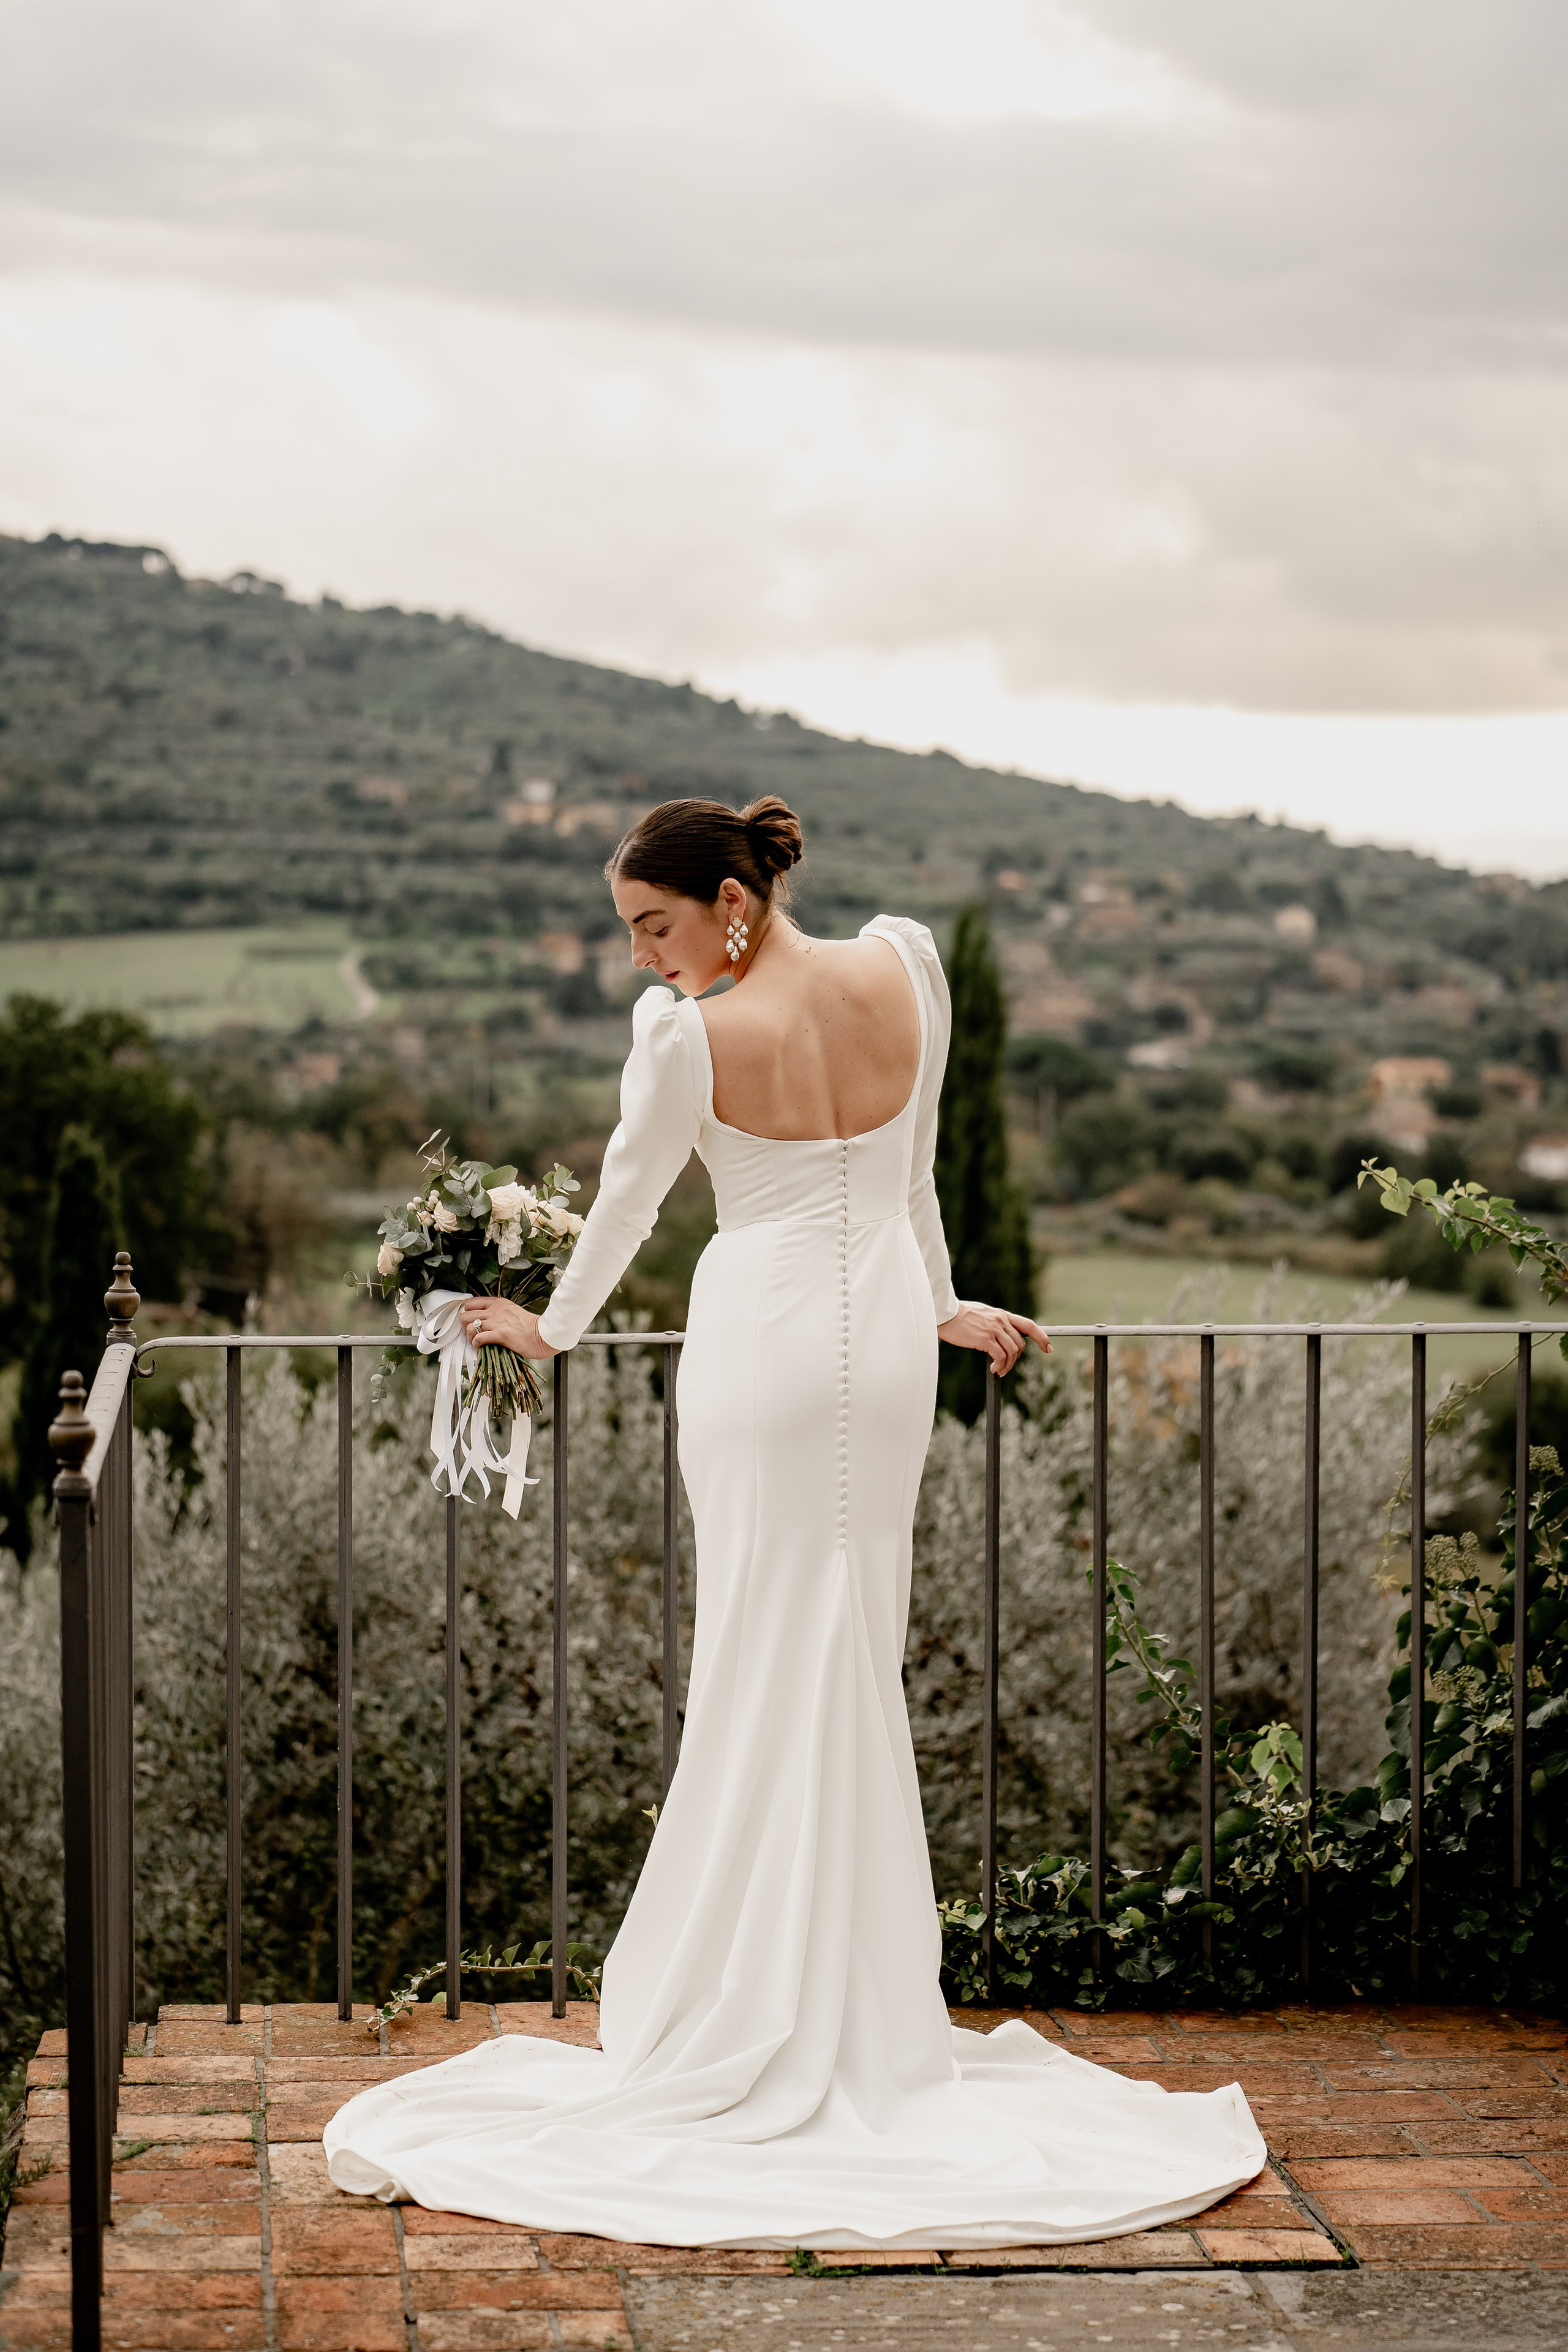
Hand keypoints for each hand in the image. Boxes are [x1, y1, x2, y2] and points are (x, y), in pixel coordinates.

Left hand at [459, 1296, 557, 1360]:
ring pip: (469, 1327)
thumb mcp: (512, 1312)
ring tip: (476, 1342)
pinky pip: (478, 1338)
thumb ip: (497, 1313)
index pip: (470, 1303)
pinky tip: (481, 1347)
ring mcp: (497, 1321)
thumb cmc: (530, 1327)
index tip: (470, 1322)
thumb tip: (484, 1322)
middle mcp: (495, 1310)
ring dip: (470, 1337)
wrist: (544, 1335)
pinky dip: (476, 1344)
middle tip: (472, 1334)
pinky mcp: (500, 1334)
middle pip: (465, 1315)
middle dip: (465, 1326)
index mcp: (498, 1303)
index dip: (467, 1314)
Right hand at [936, 1302, 1051, 1375]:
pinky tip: (993, 1369)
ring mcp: (994, 1329)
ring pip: (1012, 1352)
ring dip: (1007, 1366)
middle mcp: (1001, 1320)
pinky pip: (1000, 1356)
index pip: (1028, 1325)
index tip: (1048, 1348)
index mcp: (1002, 1315)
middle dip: (1016, 1359)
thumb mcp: (982, 1315)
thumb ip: (994, 1323)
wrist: (945, 1313)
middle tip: (1005, 1367)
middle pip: (1020, 1344)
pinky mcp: (984, 1338)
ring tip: (998, 1371)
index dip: (1042, 1337)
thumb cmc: (960, 1316)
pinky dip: (999, 1366)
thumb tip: (1000, 1339)